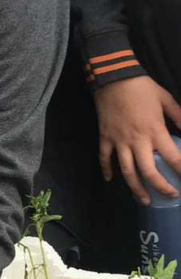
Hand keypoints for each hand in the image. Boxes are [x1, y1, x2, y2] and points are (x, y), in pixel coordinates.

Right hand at [95, 76, 180, 204]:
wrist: (113, 78)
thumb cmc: (142, 87)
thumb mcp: (166, 99)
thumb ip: (179, 117)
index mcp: (155, 131)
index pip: (174, 158)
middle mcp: (137, 140)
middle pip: (149, 172)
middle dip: (161, 187)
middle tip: (171, 196)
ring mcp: (119, 140)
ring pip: (127, 171)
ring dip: (136, 188)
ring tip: (145, 200)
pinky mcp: (105, 137)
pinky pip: (104, 157)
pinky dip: (106, 170)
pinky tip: (110, 180)